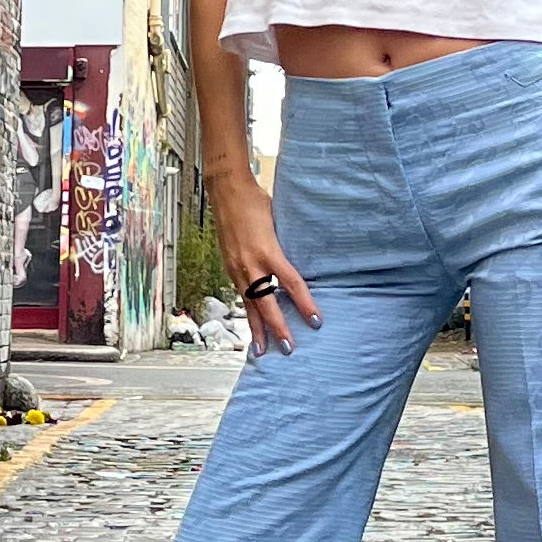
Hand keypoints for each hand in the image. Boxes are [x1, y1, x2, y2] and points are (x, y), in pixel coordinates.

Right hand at [211, 169, 319, 356]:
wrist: (226, 191)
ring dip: (257, 329)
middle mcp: (250, 264)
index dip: (304, 303)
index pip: (291, 283)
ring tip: (262, 351)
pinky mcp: (229, 267)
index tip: (315, 321)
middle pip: (267, 303)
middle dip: (278, 328)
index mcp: (267, 251)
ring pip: (249, 305)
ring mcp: (236, 267)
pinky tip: (252, 324)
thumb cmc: (255, 201)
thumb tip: (301, 258)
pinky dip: (247, 311)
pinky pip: (240, 295)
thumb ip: (286, 243)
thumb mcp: (278, 221)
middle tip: (289, 348)